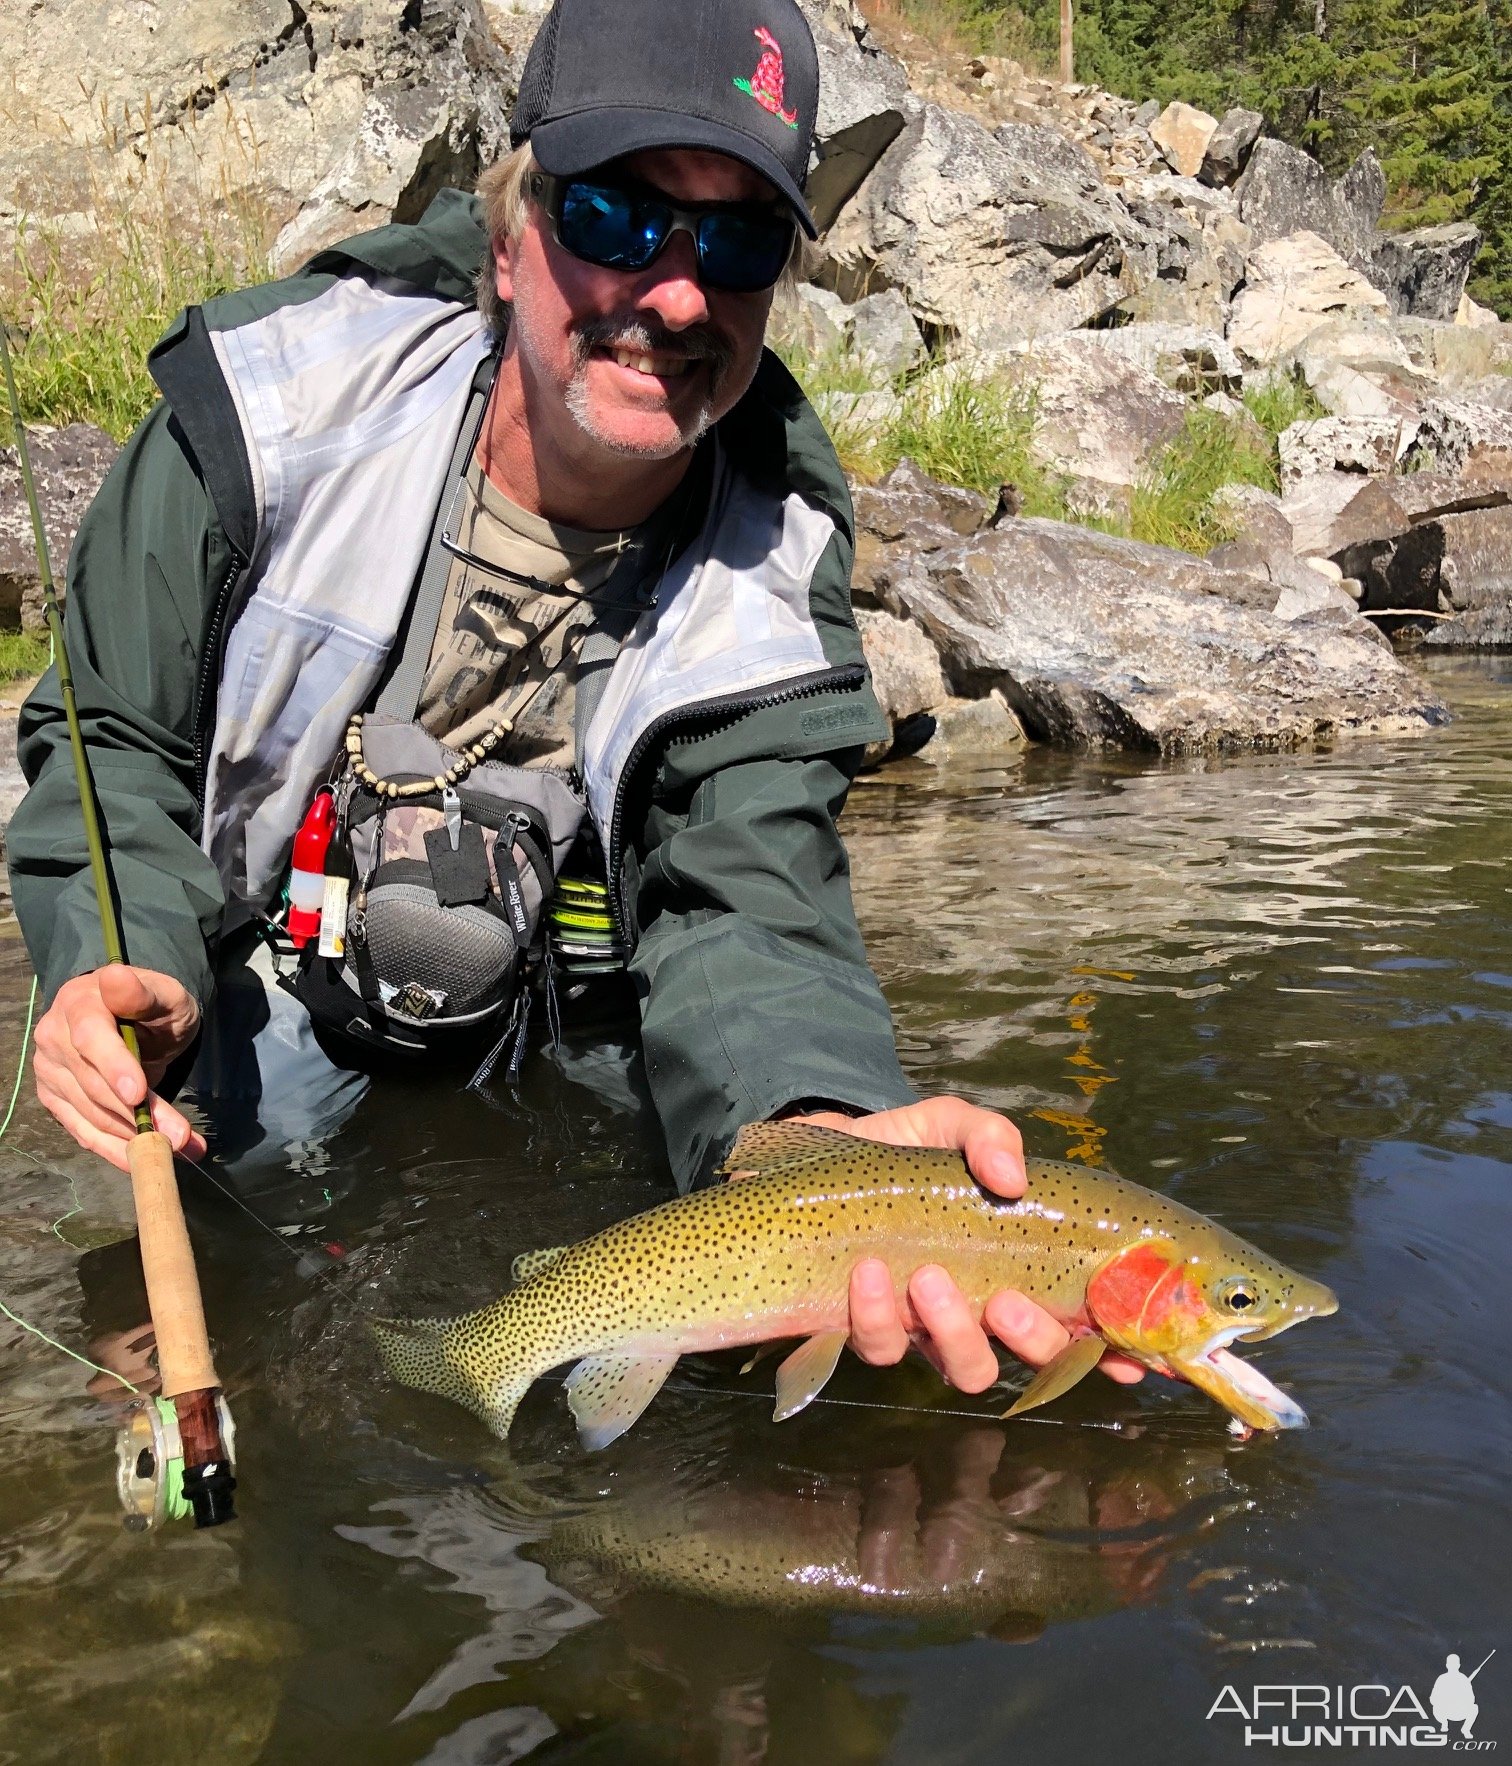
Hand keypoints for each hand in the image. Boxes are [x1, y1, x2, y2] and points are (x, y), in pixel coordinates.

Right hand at [34, 966, 205, 1171]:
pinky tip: (142, 1161)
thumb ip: (144, 992)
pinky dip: (114, 1150)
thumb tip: (118, 978)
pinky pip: (83, 1132)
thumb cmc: (152, 1005)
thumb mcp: (164, 992)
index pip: (90, 1038)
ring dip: (134, 1138)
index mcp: (79, 1002)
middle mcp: (54, 1036)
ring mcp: (51, 1071)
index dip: (113, 1067)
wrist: (136, 1019)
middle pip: (94, 1085)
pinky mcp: (56, 1100)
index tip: (138, 1093)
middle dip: (139, 1115)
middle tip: (181, 1137)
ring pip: (91, 1114)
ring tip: (180, 1149)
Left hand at [791, 1095, 1143, 1395]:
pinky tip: (866, 1273)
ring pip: (965, 1368)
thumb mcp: (945, 1125)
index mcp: (1017, 1264)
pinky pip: (883, 1349)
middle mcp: (984, 1307)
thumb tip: (1013, 1178)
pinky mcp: (868, 1331)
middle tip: (1003, 1303)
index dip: (1112, 1348)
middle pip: (1035, 1358)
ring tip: (926, 1279)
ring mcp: (928, 1327)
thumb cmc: (897, 1151)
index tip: (1130, 1360)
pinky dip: (877, 1314)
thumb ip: (986, 1136)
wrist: (814, 1158)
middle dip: (1030, 1338)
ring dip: (953, 1332)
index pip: (1081, 1317)